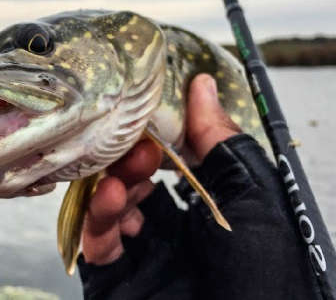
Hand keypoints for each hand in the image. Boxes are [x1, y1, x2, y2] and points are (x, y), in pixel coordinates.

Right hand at [82, 73, 239, 264]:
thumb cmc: (264, 275)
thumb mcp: (255, 199)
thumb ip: (226, 145)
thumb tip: (203, 85)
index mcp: (212, 206)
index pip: (177, 160)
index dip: (162, 132)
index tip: (150, 103)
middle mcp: (176, 226)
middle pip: (138, 178)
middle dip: (132, 155)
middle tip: (135, 140)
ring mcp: (144, 251)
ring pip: (111, 204)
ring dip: (113, 180)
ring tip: (122, 171)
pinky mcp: (116, 275)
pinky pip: (96, 240)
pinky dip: (97, 214)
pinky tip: (110, 195)